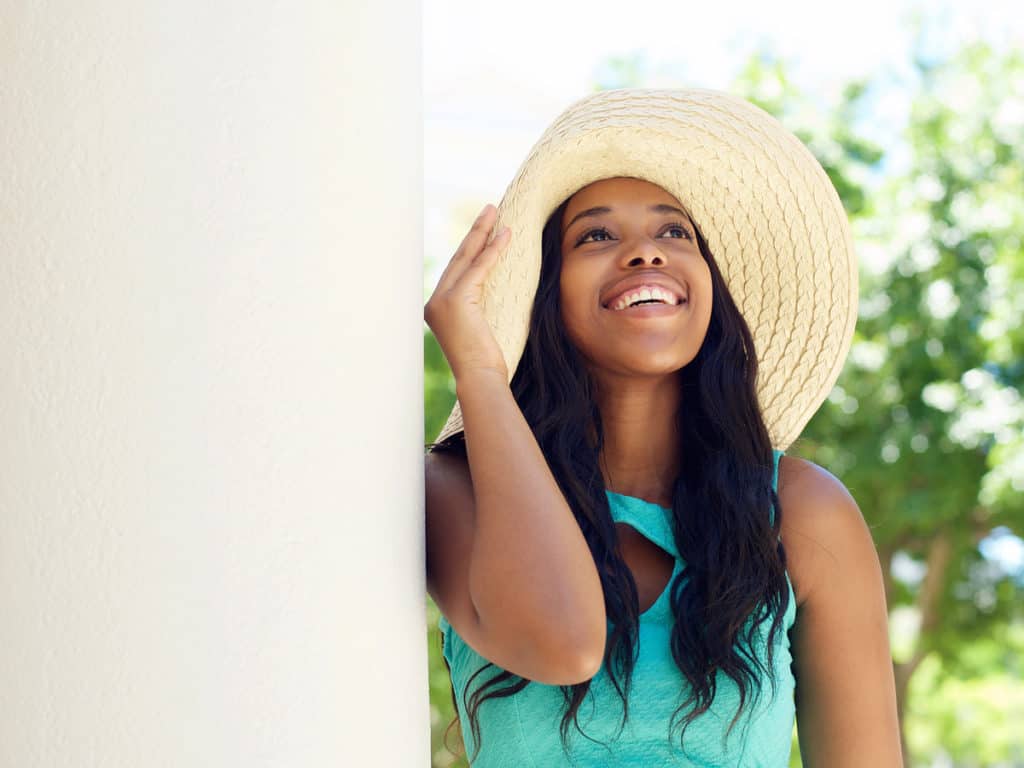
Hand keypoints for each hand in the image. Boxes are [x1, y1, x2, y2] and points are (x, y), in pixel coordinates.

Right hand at [424, 204, 510, 382]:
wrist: (479, 378)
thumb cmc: (483, 362)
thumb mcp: (478, 329)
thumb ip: (476, 308)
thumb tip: (491, 293)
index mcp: (436, 308)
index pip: (456, 270)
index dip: (470, 248)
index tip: (483, 229)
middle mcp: (435, 301)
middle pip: (458, 258)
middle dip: (475, 231)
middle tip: (489, 209)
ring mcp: (443, 300)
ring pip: (466, 257)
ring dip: (483, 232)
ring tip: (495, 212)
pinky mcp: (457, 300)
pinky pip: (479, 267)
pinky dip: (493, 249)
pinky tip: (505, 234)